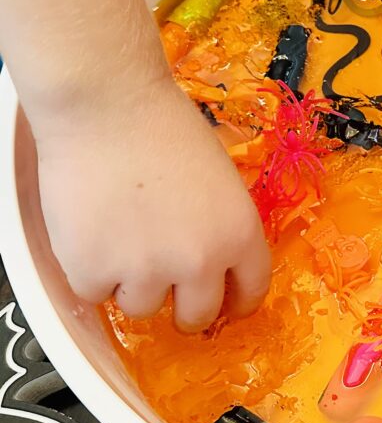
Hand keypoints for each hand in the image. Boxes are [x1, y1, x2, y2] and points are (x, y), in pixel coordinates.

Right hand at [33, 73, 270, 331]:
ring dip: (130, 283)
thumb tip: (211, 259)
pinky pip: (94, 293)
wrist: (106, 105)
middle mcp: (200, 262)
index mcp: (240, 235)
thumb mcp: (221, 180)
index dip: (236, 302)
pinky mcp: (94, 272)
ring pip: (140, 307)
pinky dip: (89, 271)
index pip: (251, 292)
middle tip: (164, 283)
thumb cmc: (163, 127)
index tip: (226, 304)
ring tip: (119, 234)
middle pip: (196, 317)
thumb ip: (220, 226)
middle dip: (182, 307)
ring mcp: (145, 272)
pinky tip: (90, 230)